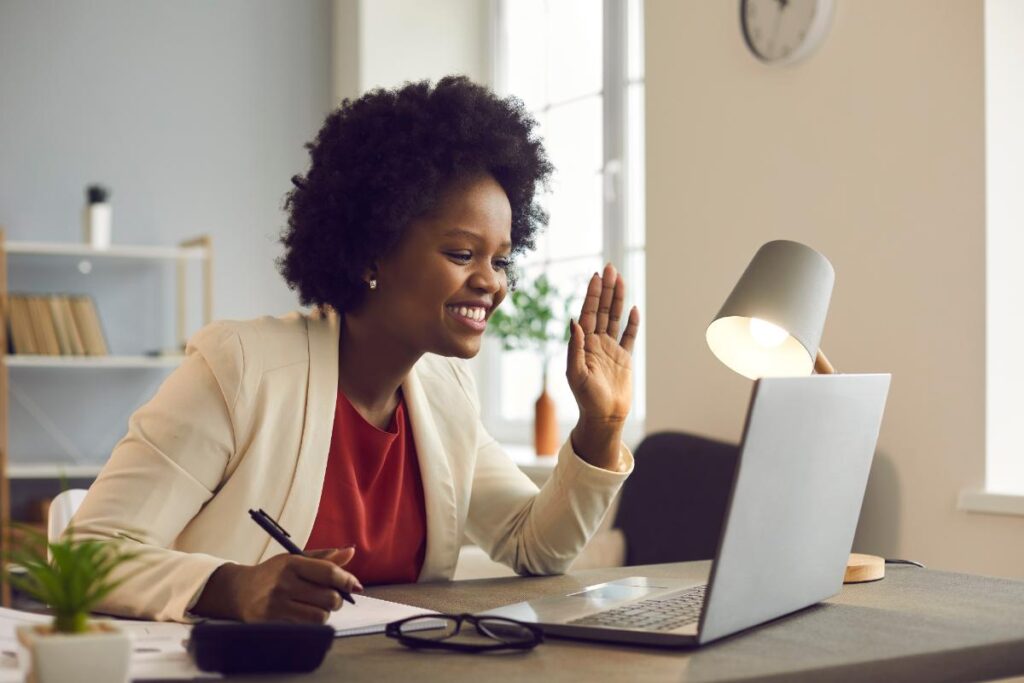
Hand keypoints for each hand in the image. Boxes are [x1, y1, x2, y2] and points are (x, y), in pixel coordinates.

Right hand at [193, 547, 362, 622]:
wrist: (237, 591)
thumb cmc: (273, 574)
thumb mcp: (294, 560)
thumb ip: (323, 559)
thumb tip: (351, 551)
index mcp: (291, 563)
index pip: (328, 572)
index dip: (346, 579)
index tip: (355, 585)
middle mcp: (284, 583)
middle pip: (328, 597)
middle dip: (336, 600)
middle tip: (331, 598)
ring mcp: (276, 604)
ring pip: (319, 616)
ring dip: (324, 614)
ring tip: (317, 607)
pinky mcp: (271, 622)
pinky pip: (304, 627)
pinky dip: (310, 623)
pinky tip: (304, 616)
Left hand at [566, 263, 639, 466]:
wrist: (604, 417)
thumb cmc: (586, 398)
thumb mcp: (575, 373)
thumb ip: (574, 347)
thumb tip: (573, 322)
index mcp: (583, 344)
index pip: (588, 313)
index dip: (592, 295)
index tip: (596, 276)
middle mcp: (596, 343)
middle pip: (603, 310)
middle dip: (606, 289)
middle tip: (609, 267)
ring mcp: (611, 349)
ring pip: (615, 318)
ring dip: (618, 299)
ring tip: (621, 279)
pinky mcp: (624, 358)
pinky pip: (629, 336)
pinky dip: (632, 322)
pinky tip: (634, 308)